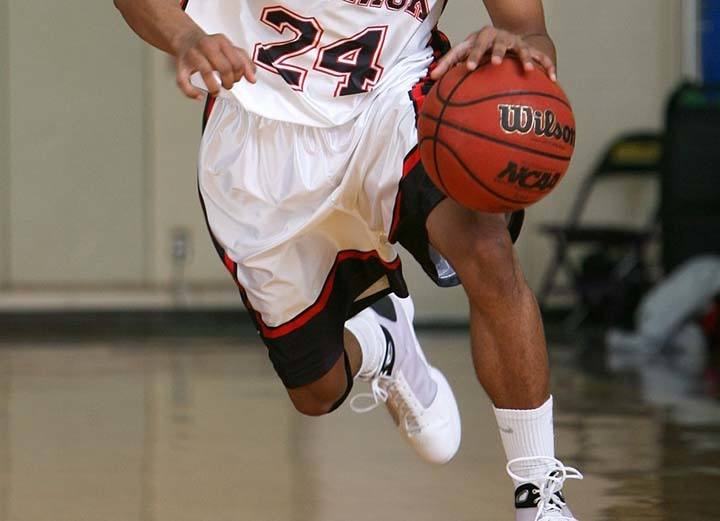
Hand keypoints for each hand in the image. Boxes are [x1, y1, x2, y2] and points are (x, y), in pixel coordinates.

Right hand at [174, 30, 256, 99]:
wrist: (186, 38)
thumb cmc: (210, 47)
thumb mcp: (230, 50)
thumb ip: (244, 62)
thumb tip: (252, 79)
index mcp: (221, 42)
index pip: (237, 62)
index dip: (240, 75)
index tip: (237, 79)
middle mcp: (207, 46)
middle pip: (224, 67)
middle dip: (229, 81)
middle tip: (227, 85)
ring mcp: (193, 55)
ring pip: (206, 72)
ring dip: (214, 87)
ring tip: (216, 91)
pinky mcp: (181, 65)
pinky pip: (183, 81)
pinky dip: (191, 92)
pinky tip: (199, 96)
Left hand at [431, 26, 555, 81]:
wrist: (503, 33)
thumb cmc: (479, 48)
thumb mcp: (464, 51)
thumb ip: (448, 63)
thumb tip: (431, 77)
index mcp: (482, 38)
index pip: (475, 46)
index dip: (472, 56)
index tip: (468, 68)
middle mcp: (500, 38)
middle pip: (498, 43)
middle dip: (496, 52)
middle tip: (494, 63)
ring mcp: (516, 43)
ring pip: (522, 49)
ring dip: (524, 58)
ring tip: (528, 71)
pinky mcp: (530, 50)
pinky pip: (541, 58)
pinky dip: (547, 67)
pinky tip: (554, 79)